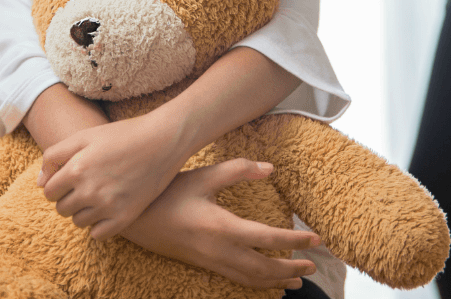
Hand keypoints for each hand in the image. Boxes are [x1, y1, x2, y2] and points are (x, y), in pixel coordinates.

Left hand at [38, 115, 187, 239]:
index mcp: (76, 168)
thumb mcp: (85, 136)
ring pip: (78, 222)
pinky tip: (107, 209)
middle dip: (68, 198)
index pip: (49, 192)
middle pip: (62, 209)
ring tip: (98, 195)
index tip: (70, 178)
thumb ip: (55, 156)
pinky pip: (97, 235)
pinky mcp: (125, 217)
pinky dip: (98, 225)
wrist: (162, 141)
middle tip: (86, 185)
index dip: (57, 185)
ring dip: (83, 211)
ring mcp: (108, 206)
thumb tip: (40, 183)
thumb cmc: (122, 135)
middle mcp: (89, 190)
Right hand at [121, 159, 320, 290]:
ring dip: (276, 281)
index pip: (267, 239)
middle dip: (291, 268)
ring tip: (297, 281)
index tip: (316, 240)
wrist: (134, 218)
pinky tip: (266, 282)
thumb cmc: (167, 193)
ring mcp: (210, 261)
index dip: (295, 241)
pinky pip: (236, 279)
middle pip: (263, 268)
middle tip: (314, 266)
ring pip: (250, 279)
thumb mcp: (202, 175)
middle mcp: (218, 250)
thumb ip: (237, 170)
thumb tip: (270, 168)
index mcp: (221, 227)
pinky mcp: (203, 264)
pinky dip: (256, 283)